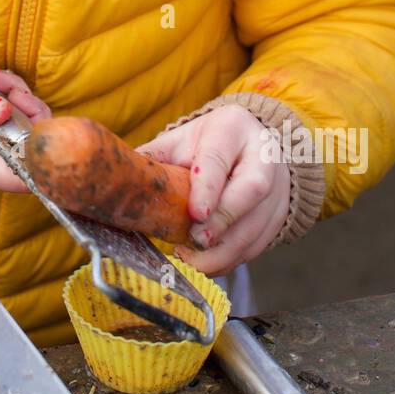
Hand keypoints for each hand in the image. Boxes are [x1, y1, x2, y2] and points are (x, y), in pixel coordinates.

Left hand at [137, 105, 289, 273]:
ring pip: (257, 225)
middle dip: (221, 222)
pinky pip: (258, 245)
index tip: (194, 214)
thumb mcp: (182, 139)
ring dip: (224, 251)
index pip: (221, 158)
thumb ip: (155, 158)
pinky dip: (232, 260)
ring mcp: (278, 188)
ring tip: (191, 261)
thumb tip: (115, 180)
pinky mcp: (279, 217)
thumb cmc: (210, 143)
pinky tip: (206, 264)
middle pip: (250, 192)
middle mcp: (263, 156)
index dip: (209, 188)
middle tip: (193, 242)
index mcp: (232, 129)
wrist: (253, 145)